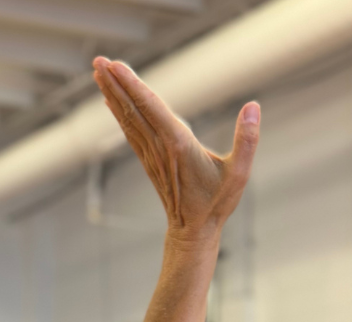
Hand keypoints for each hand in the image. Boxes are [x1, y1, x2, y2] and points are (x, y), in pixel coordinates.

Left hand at [92, 57, 259, 245]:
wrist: (193, 231)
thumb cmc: (217, 203)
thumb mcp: (239, 174)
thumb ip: (247, 141)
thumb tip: (253, 107)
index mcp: (178, 144)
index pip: (152, 108)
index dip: (133, 86)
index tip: (116, 67)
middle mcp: (159, 147)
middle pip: (133, 109)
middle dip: (115, 83)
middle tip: (97, 60)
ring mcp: (151, 154)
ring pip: (128, 118)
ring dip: (112, 94)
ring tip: (98, 71)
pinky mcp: (149, 160)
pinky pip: (130, 131)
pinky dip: (119, 112)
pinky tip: (110, 100)